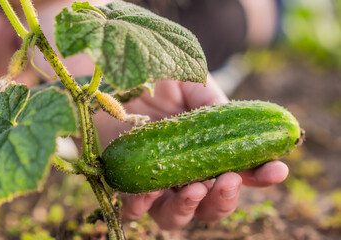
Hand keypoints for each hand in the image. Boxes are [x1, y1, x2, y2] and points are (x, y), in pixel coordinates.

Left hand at [94, 74, 288, 229]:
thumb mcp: (192, 84)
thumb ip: (214, 104)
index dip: (261, 175)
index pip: (238, 172)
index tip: (278, 168)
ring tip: (194, 187)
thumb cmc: (154, 81)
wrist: (112, 76)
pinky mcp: (124, 184)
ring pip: (174, 217)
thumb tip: (233, 124)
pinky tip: (149, 190)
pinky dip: (143, 205)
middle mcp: (182, 174)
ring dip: (189, 208)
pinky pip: (133, 209)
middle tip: (228, 180)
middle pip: (210, 206)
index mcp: (204, 153)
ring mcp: (153, 182)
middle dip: (225, 199)